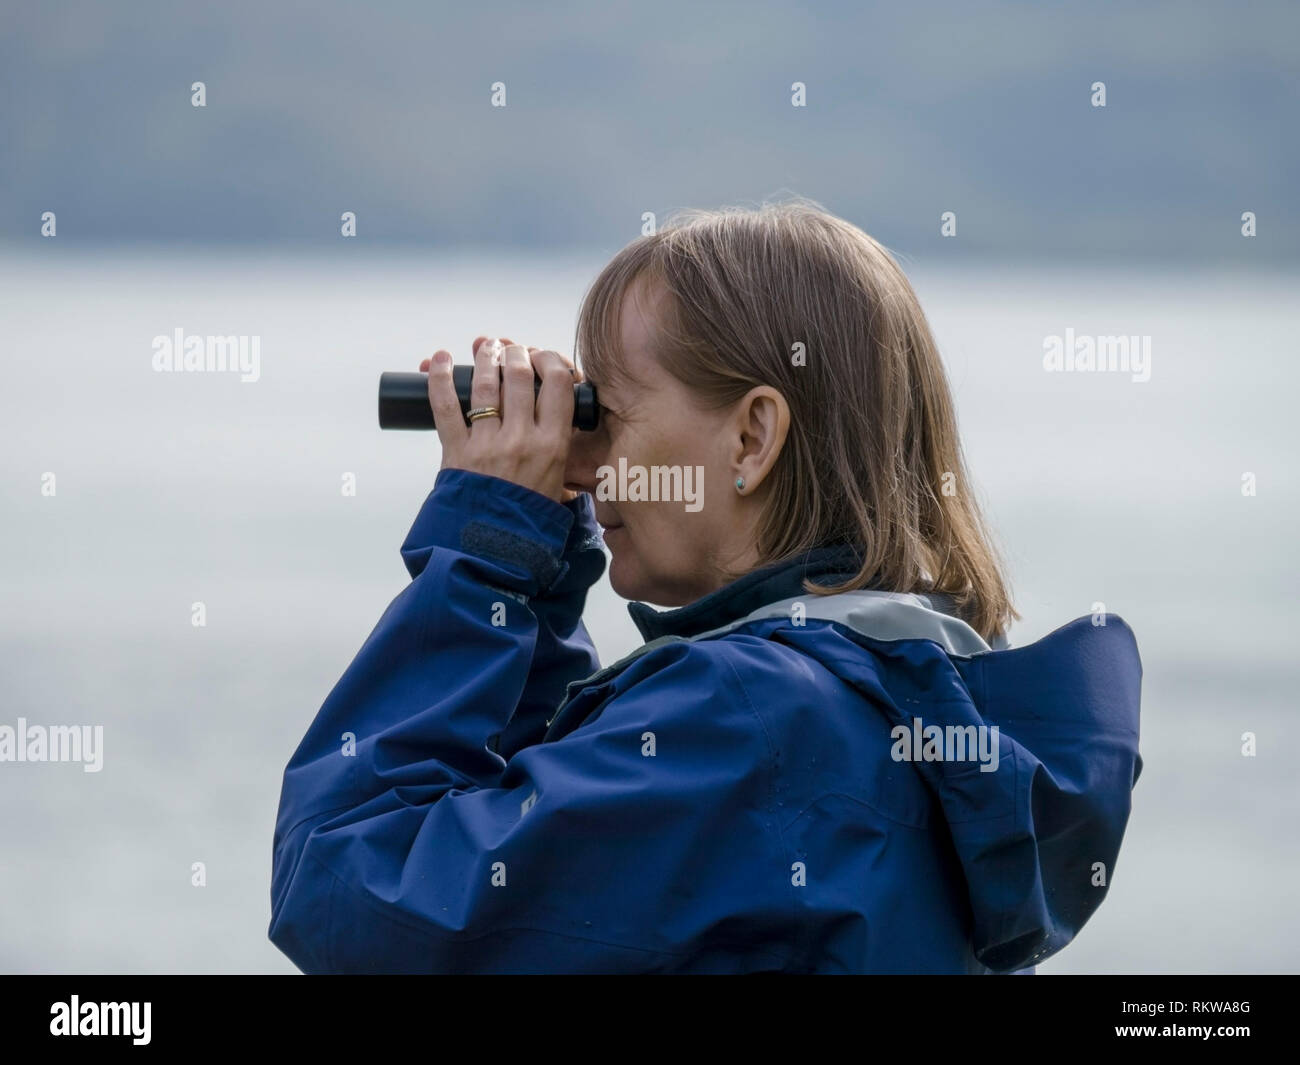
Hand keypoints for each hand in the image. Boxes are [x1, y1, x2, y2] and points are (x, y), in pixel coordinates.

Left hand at [419, 337, 581, 503]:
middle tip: (512, 351)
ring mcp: (487, 444)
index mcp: (553, 445)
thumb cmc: (527, 519)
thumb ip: (559, 450)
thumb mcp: (559, 482)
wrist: (494, 550)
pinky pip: (445, 406)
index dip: (550, 360)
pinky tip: (438, 359)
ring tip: (485, 346)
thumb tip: (560, 420)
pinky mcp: (457, 452)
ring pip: (485, 384)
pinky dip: (438, 378)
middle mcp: (521, 439)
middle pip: (519, 376)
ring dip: (484, 358)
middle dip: (515, 354)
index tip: (543, 357)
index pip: (559, 383)